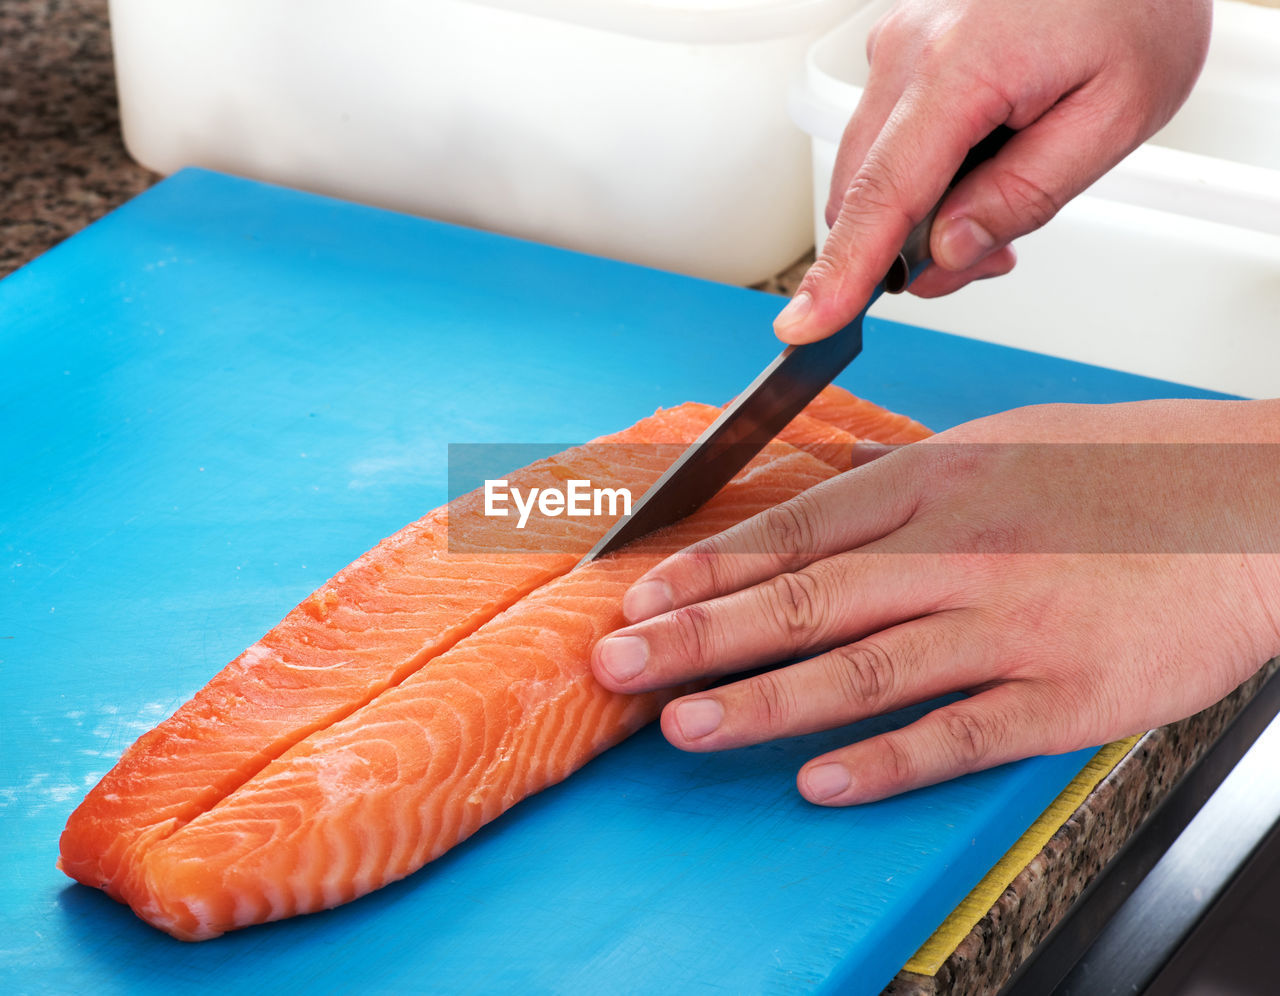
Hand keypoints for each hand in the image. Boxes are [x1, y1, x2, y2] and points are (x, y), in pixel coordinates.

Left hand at [590, 400, 1279, 804]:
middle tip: (617, 666)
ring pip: (865, 666)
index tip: (639, 598)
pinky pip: (962, 732)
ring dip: (766, 701)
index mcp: (932, 483)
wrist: (1250, 506)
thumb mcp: (991, 453)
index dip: (705, 570)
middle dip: (698, 637)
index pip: (791, 531)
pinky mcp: (1066, 691)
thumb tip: (794, 530)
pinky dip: (888, 759)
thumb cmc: (1114, 478)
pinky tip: (824, 781)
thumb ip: (892, 497)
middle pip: (803, 599)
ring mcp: (1011, 622)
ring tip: (686, 726)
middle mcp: (959, 550)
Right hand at [775, 0, 1211, 342]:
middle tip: (990, 256)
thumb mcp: (1116, 114)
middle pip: (865, 194)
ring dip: (916, 214)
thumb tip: (948, 249)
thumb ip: (1025, 195)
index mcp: (962, 65)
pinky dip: (917, 175)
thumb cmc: (1135, 3)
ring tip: (998, 201)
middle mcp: (910, 49)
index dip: (841, 272)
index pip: (883, 194)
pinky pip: (884, 138)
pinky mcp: (901, 48)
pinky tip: (977, 166)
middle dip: (908, 251)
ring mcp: (898, 44)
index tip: (804, 324)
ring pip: (870, 173)